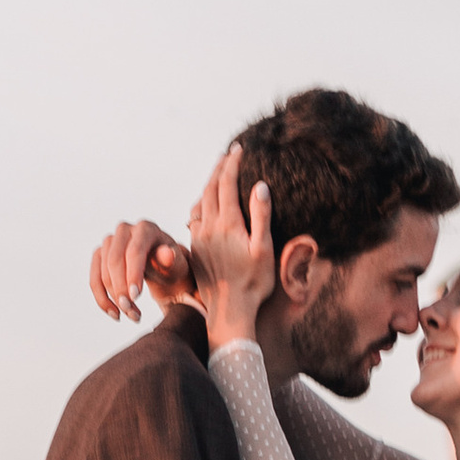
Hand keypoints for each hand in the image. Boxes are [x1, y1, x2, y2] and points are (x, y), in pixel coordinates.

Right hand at [88, 220, 193, 321]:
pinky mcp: (99, 255)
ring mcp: (109, 242)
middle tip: (132, 312)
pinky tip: (115, 313)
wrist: (162, 268)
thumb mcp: (177, 264)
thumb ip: (171, 259)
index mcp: (145, 228)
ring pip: (103, 272)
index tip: (135, 297)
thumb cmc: (171, 265)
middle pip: (114, 261)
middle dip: (121, 289)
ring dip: (114, 298)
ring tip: (131, 315)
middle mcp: (124, 230)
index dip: (133, 274)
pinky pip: (95, 279)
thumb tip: (167, 254)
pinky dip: (102, 299)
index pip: (134, 251)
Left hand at [186, 145, 276, 346]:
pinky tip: (205, 203)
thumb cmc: (254, 283)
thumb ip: (261, 216)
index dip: (232, 163)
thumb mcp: (264, 249)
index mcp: (228, 224)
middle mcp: (210, 227)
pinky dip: (201, 203)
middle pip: (210, 188)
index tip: (238, 149)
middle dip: (219, 168)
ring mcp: (200, 238)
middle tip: (228, 154)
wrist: (229, 310)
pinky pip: (195, 217)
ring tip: (217, 172)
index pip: (227, 183)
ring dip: (209, 184)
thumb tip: (259, 186)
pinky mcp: (196, 249)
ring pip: (201, 201)